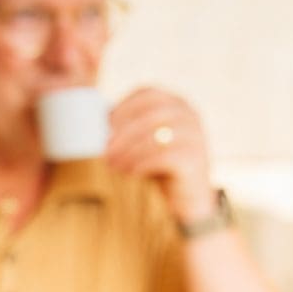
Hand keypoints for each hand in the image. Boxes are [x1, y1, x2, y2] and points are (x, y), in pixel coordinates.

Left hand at [107, 87, 215, 225]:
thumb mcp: (145, 142)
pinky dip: (143, 164)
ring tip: (112, 164)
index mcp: (176, 104)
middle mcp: (189, 116)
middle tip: (105, 150)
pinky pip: (165, 157)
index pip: (148, 94)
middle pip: (151, 114)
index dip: (124, 107)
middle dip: (124, 132)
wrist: (187, 197)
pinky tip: (129, 172)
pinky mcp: (195, 160)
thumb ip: (129, 129)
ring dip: (129, 150)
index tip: (105, 125)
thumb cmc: (160, 166)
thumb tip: (97, 124)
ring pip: (157, 136)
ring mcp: (195, 137)